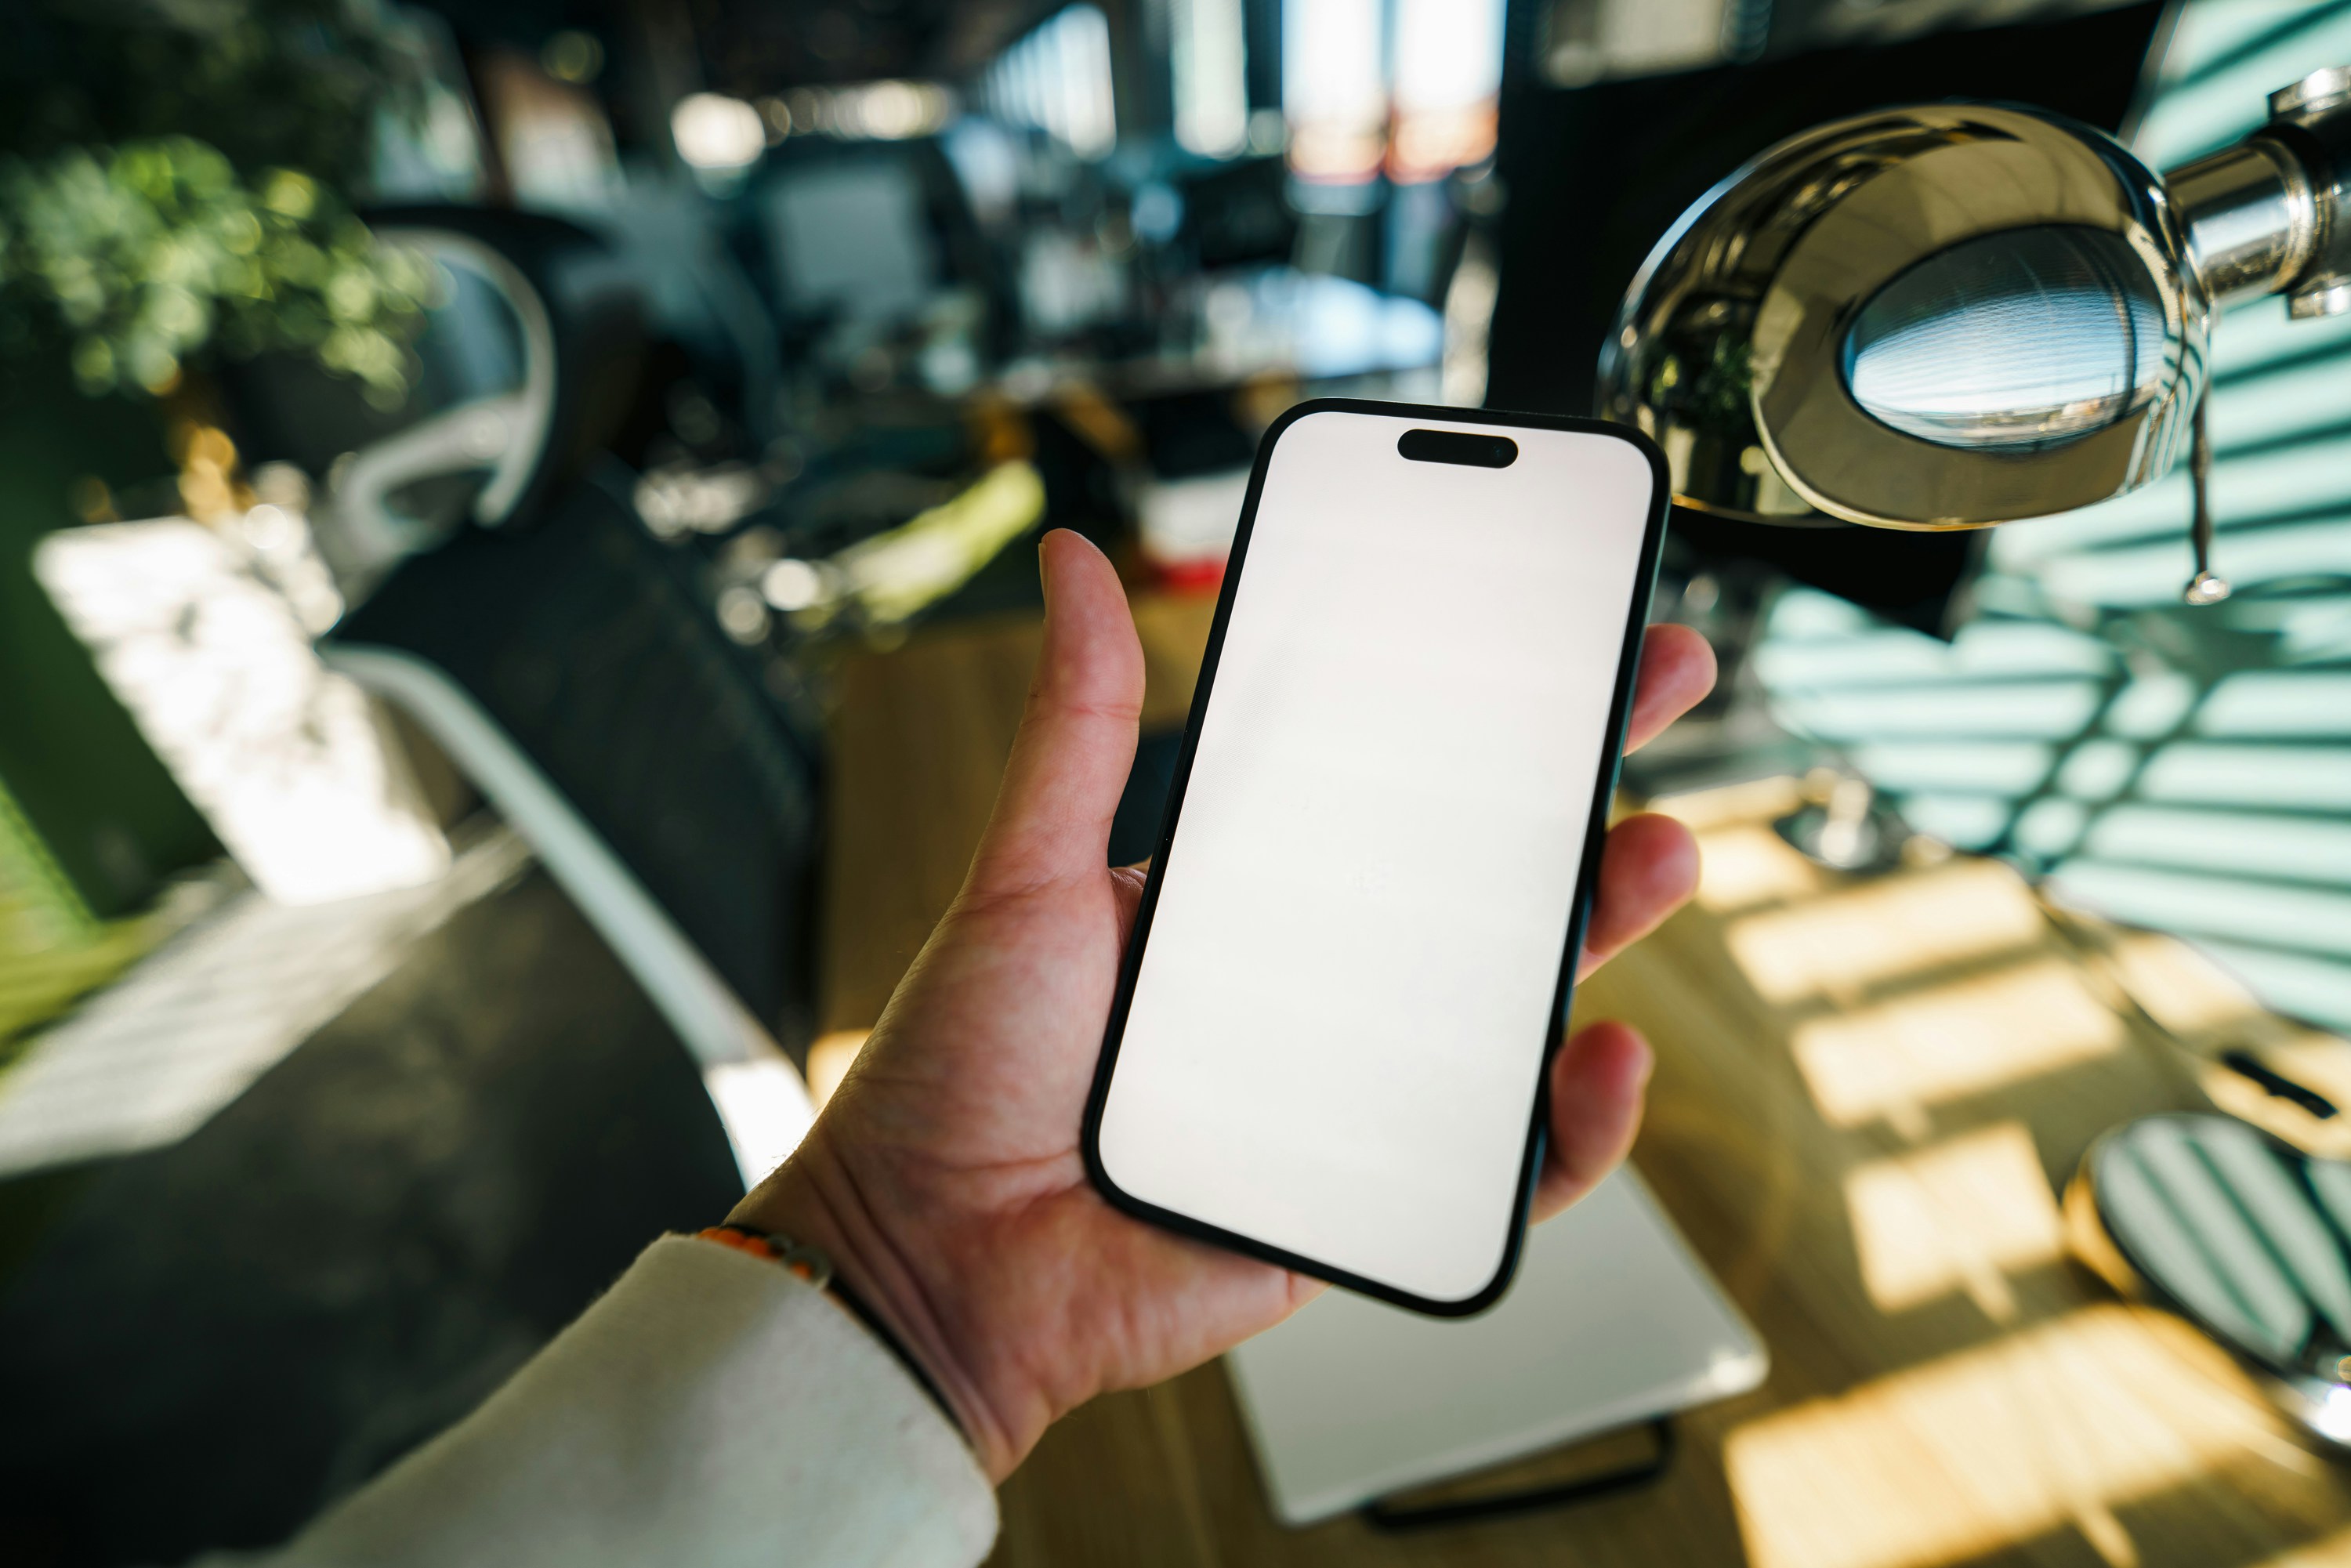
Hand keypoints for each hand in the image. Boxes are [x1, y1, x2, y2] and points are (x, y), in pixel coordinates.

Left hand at [734, 530, 1716, 1480]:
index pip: (1391, 791)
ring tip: (1652, 856)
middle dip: (1580, 793)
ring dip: (1601, 933)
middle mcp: (1312, 993)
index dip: (1483, 718)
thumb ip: (1081, 722)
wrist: (927, 1264)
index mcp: (1246, 902)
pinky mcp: (1368, 1206)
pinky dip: (1569, 1125)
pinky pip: (1502, 1171)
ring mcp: (1350, 1100)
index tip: (1561, 632)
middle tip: (1650, 693)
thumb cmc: (958, 1070)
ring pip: (1512, 1015)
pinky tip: (1597, 1057)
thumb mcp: (1030, 867)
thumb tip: (1069, 560)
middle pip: (1479, 889)